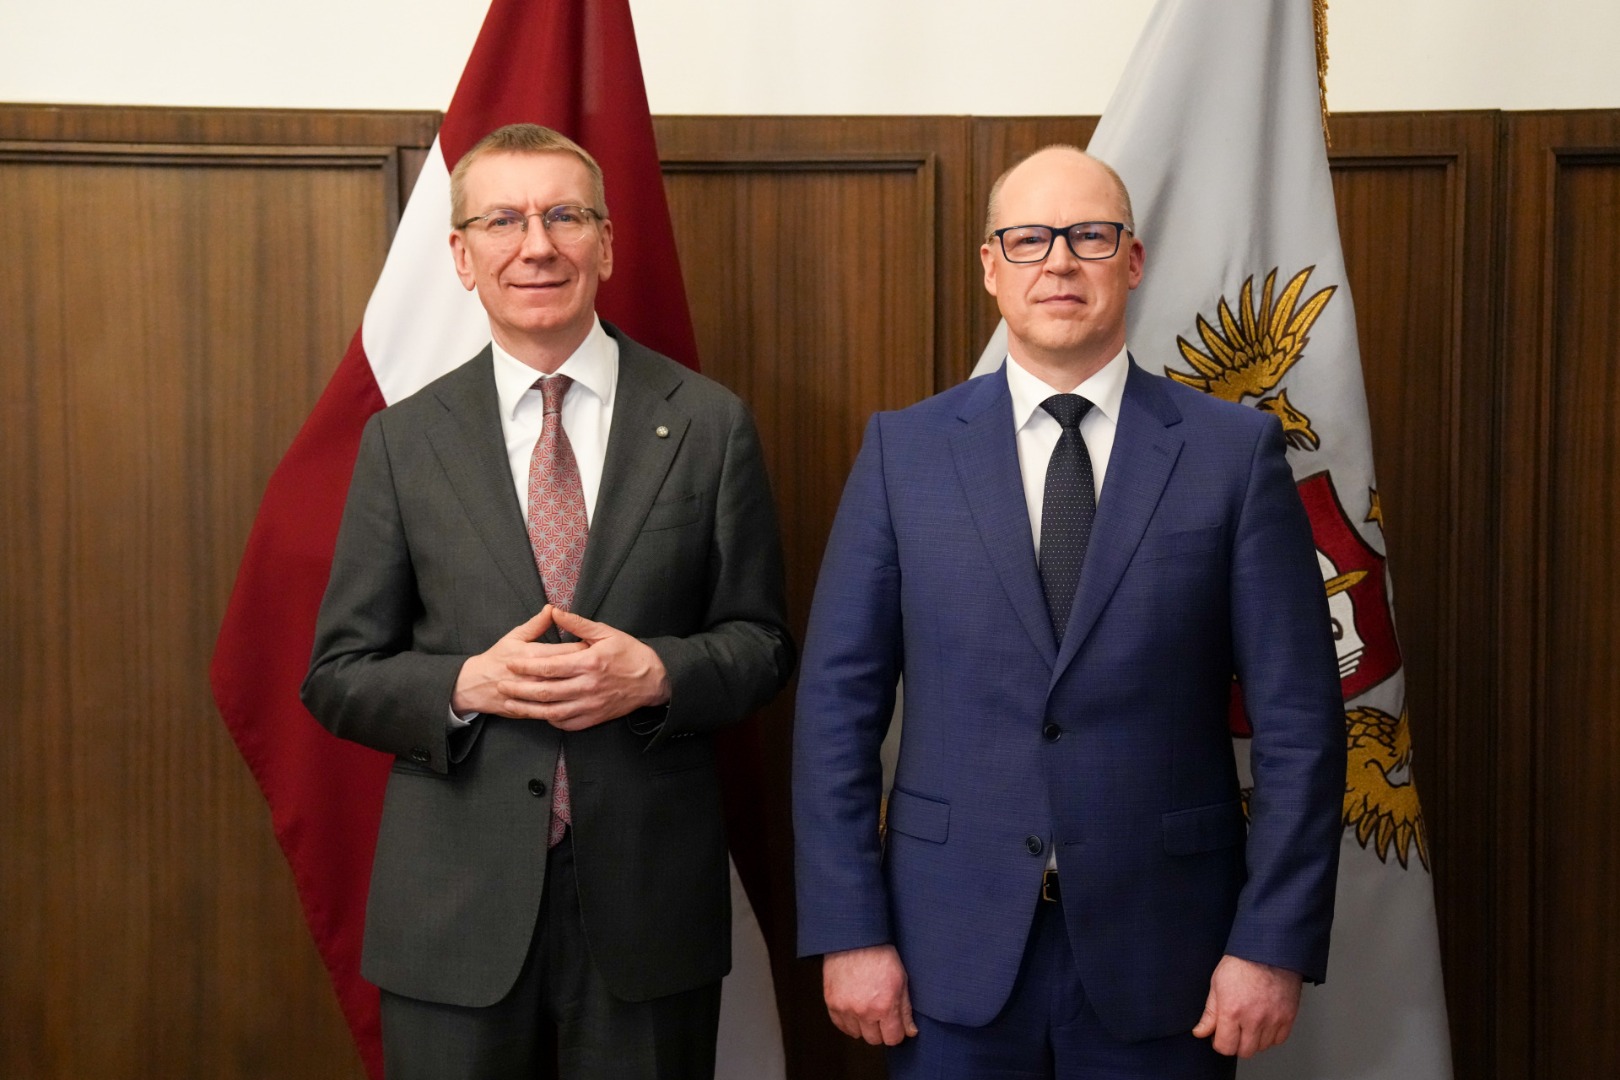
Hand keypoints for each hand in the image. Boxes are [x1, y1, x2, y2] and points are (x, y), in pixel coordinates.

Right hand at [452, 608, 584, 716]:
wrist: (476, 686)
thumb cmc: (497, 658)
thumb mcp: (514, 637)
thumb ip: (536, 624)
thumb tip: (552, 608)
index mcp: (532, 655)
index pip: (567, 651)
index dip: (585, 648)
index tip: (596, 646)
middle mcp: (534, 676)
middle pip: (569, 672)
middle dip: (587, 668)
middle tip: (602, 663)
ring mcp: (533, 696)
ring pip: (563, 693)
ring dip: (579, 687)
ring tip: (592, 681)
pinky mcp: (531, 711)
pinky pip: (554, 711)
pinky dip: (568, 706)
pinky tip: (579, 701)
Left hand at [497, 607, 670, 730]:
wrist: (653, 680)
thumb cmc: (629, 653)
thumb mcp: (606, 632)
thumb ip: (577, 623)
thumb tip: (554, 611)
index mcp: (588, 663)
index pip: (549, 666)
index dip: (526, 667)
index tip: (510, 664)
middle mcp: (587, 687)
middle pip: (545, 691)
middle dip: (519, 689)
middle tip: (501, 686)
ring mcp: (590, 705)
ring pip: (552, 712)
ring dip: (529, 709)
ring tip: (511, 704)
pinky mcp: (594, 718)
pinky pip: (567, 723)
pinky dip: (550, 720)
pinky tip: (540, 714)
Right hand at [822, 944, 917, 1045]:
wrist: (856, 939)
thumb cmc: (880, 955)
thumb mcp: (902, 980)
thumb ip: (905, 1010)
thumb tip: (910, 1031)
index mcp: (885, 1006)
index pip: (893, 1038)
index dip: (896, 1033)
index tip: (895, 1026)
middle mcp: (864, 1011)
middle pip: (874, 1039)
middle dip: (881, 1030)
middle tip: (881, 1015)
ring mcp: (846, 1008)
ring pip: (858, 1034)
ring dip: (864, 1026)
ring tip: (867, 1008)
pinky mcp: (832, 1003)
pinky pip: (841, 1026)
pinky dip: (849, 1022)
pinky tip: (855, 1010)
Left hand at [1192, 954, 1302, 1057]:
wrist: (1268, 950)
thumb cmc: (1241, 963)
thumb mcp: (1216, 984)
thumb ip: (1209, 1013)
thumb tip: (1200, 1032)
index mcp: (1232, 1011)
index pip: (1225, 1047)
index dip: (1219, 1043)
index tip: (1220, 1035)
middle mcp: (1254, 1019)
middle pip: (1245, 1051)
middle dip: (1236, 1044)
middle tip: (1234, 1030)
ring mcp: (1273, 1019)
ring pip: (1262, 1047)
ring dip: (1254, 1040)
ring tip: (1249, 1022)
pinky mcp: (1288, 1017)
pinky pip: (1279, 1040)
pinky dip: (1271, 1035)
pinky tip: (1264, 1023)